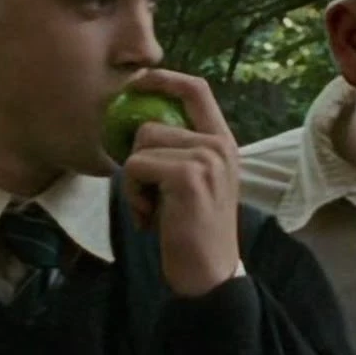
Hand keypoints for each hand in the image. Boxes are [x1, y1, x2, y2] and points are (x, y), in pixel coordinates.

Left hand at [123, 69, 239, 295]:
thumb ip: (179, 151)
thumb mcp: (194, 183)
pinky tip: (150, 218)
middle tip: (146, 197)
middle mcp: (220, 145)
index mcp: (223, 142)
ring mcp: (207, 159)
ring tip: (151, 209)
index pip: (196, 89)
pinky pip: (136, 166)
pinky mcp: (188, 177)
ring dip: (133, 182)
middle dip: (135, 160)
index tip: (135, 82)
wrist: (208, 275)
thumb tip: (137, 124)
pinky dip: (132, 194)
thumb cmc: (191, 232)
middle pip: (152, 123)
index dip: (163, 79)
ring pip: (141, 145)